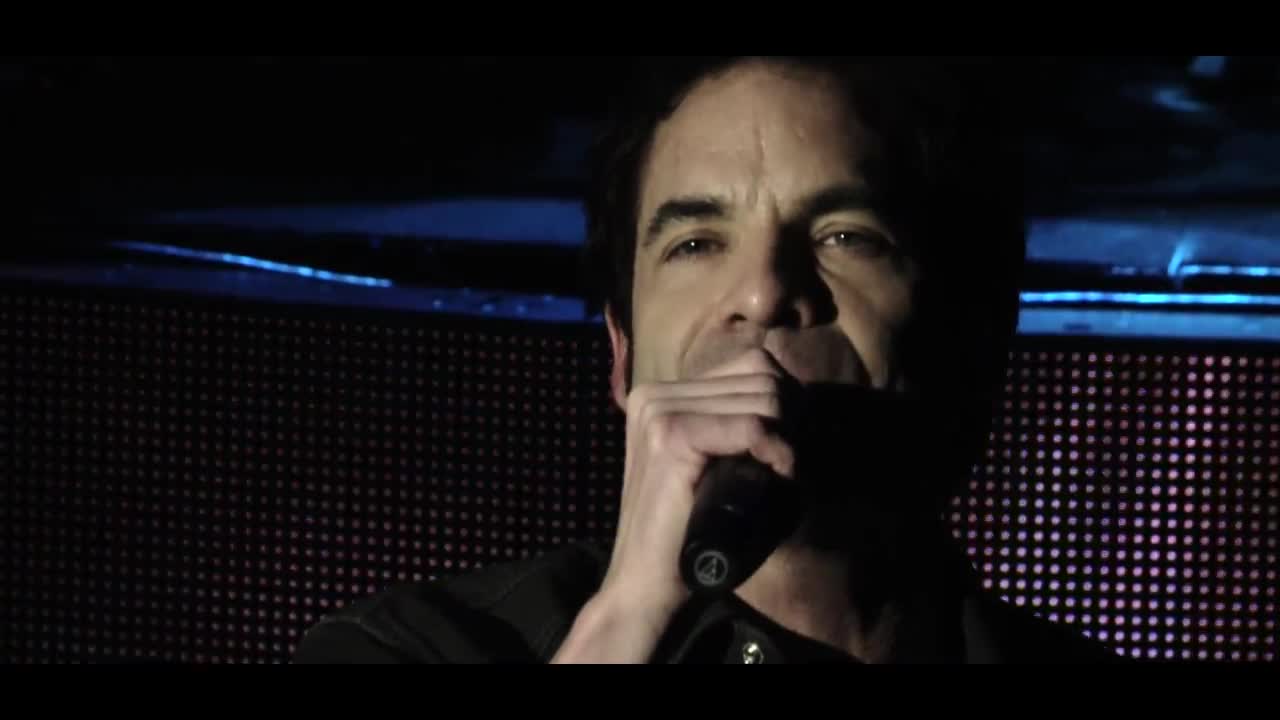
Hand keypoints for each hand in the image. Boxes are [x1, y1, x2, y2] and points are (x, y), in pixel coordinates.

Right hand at [552, 349, 798, 662]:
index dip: (787, 405)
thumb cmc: (689, 533)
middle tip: (789, 467)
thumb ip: (734, 428)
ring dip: (788, 438)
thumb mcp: (714, 466)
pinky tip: (779, 476)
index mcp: (661, 395)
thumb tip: (795, 397)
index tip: (787, 450)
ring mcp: (659, 412)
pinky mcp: (670, 437)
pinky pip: (752, 426)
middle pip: (762, 376)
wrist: (645, 585)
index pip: (754, 365)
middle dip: (793, 420)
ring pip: (763, 397)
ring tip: (781, 477)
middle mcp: (655, 395)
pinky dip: (778, 450)